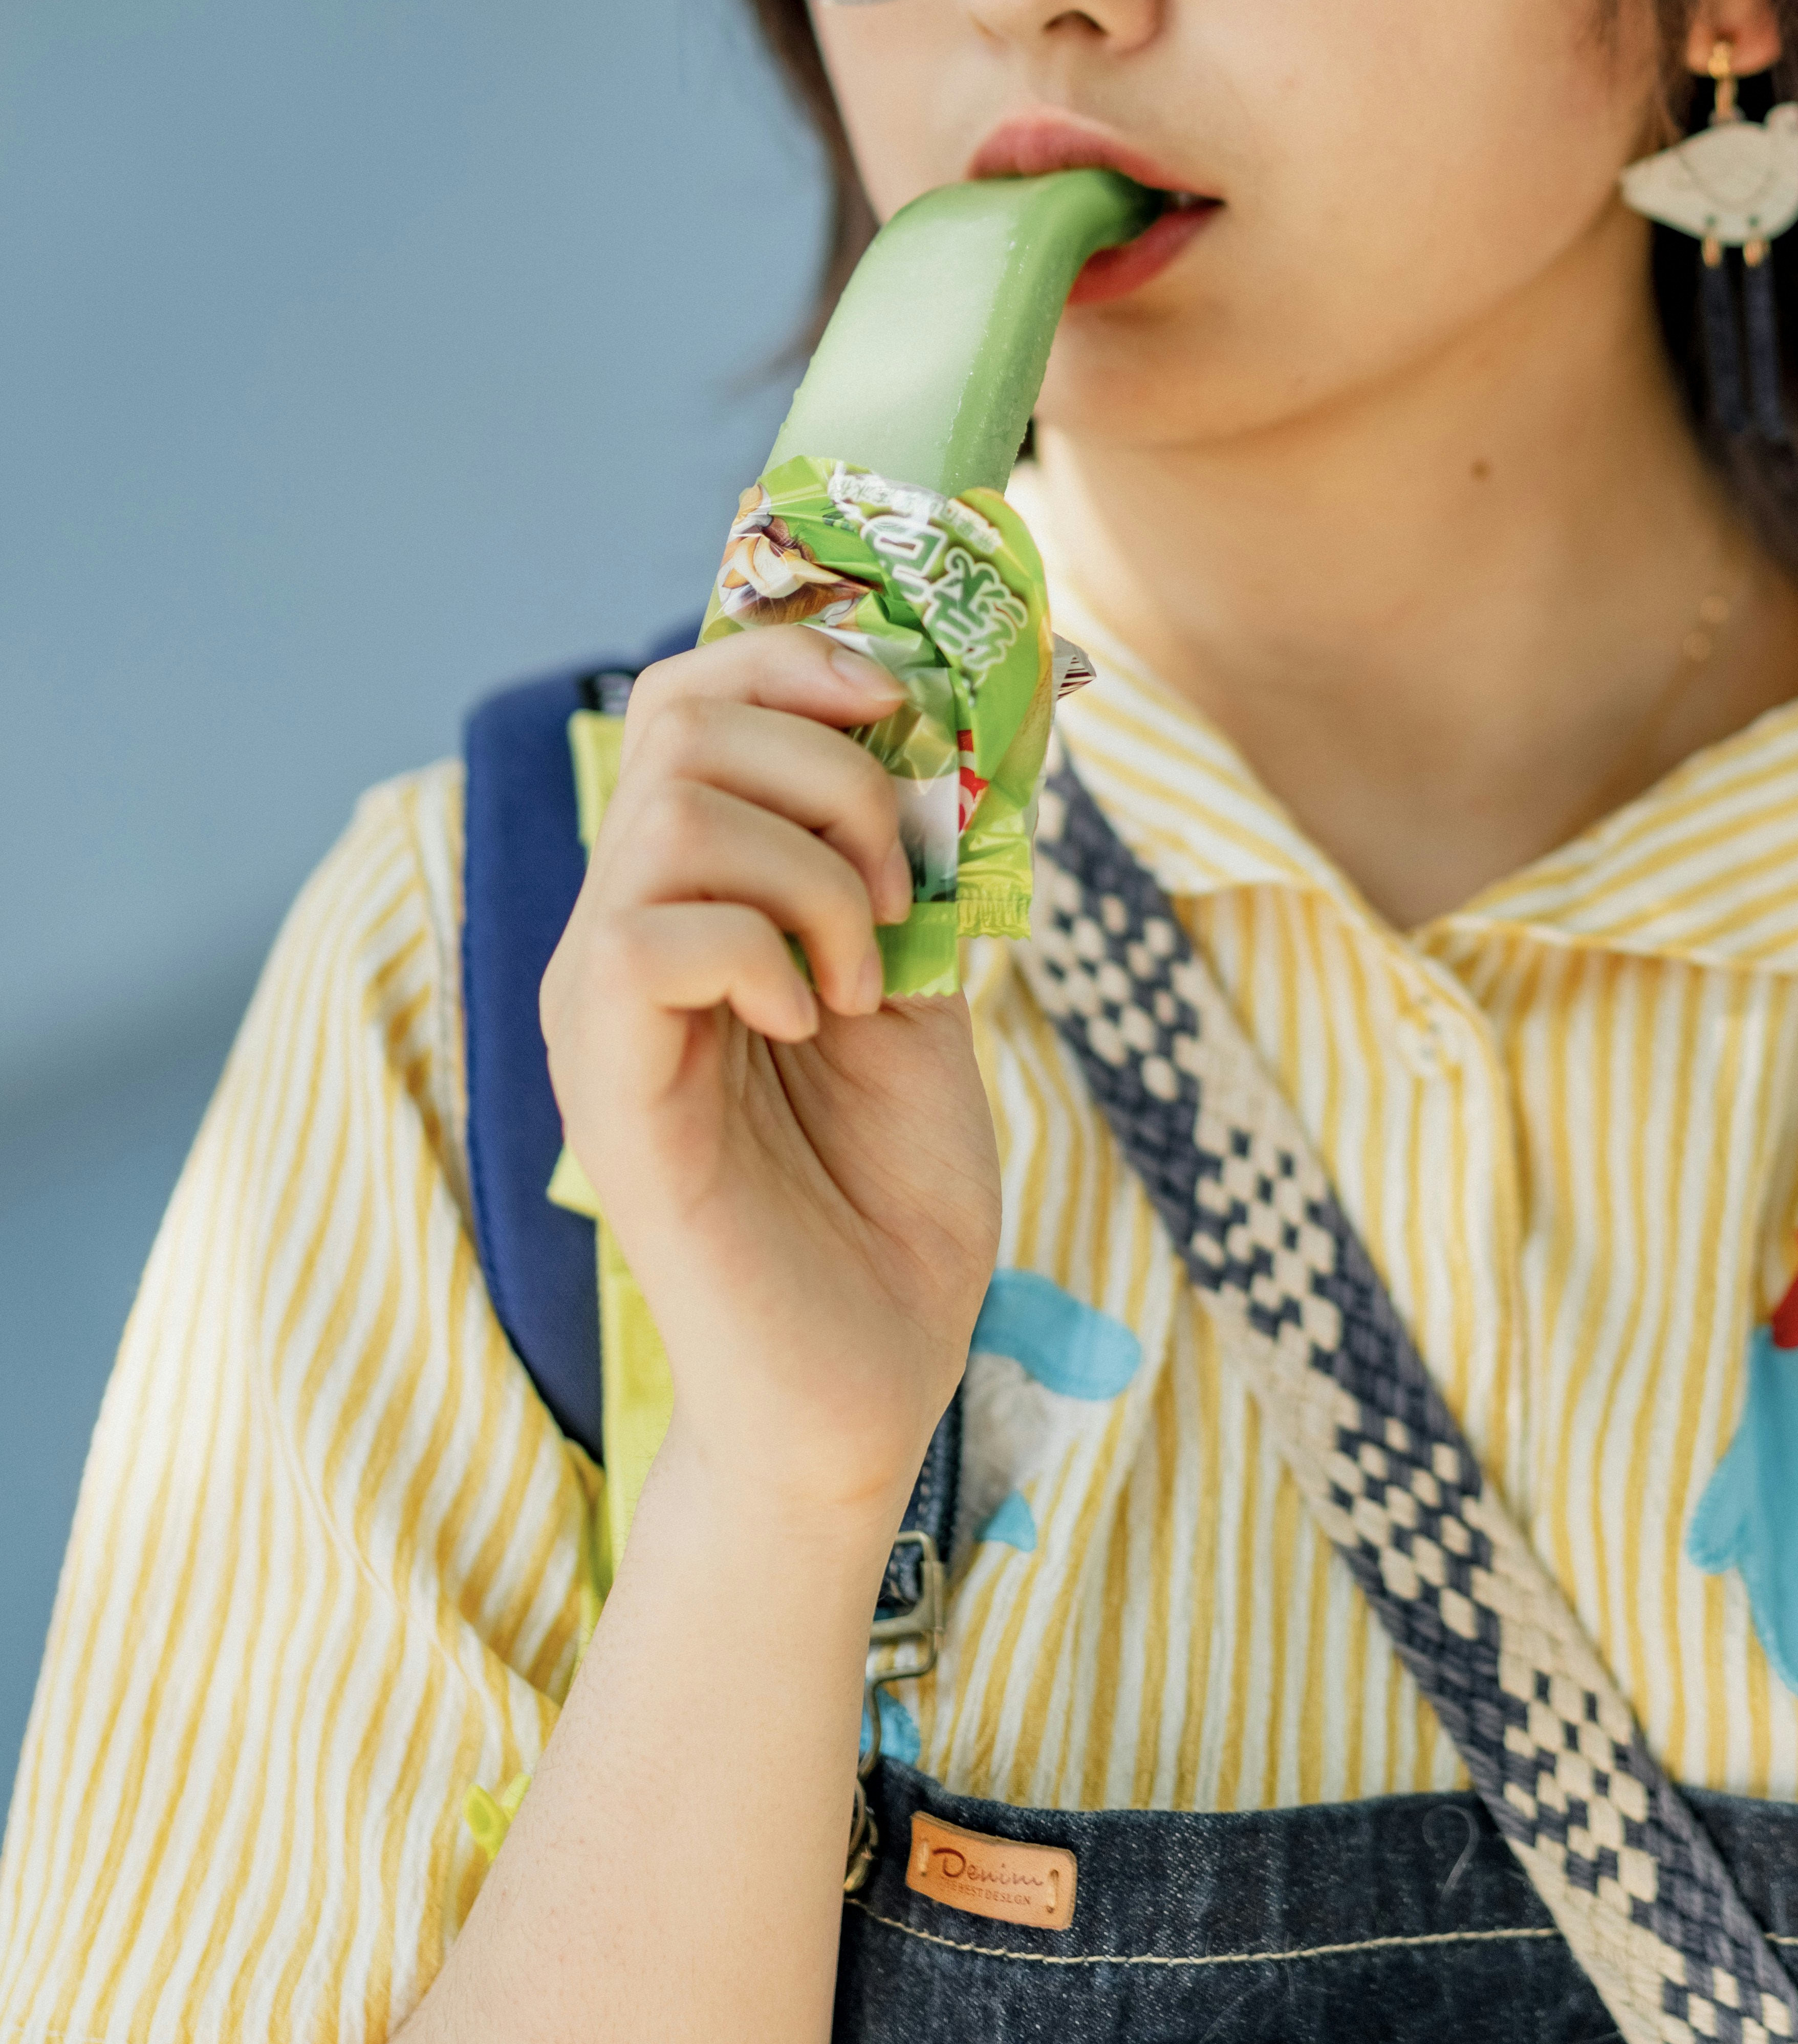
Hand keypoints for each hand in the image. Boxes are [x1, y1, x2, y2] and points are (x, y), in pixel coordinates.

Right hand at [539, 628, 1002, 1538]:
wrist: (866, 1380)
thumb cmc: (890, 1202)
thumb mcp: (927, 993)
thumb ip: (914, 876)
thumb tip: (949, 746)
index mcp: (695, 901)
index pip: (695, 699)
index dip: (798, 663)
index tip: (904, 716)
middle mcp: (623, 934)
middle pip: (683, 721)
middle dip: (830, 764)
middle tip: (900, 884)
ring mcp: (601, 1007)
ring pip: (674, 812)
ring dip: (812, 866)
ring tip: (860, 971)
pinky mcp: (605, 1083)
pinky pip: (648, 934)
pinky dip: (759, 949)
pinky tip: (806, 1021)